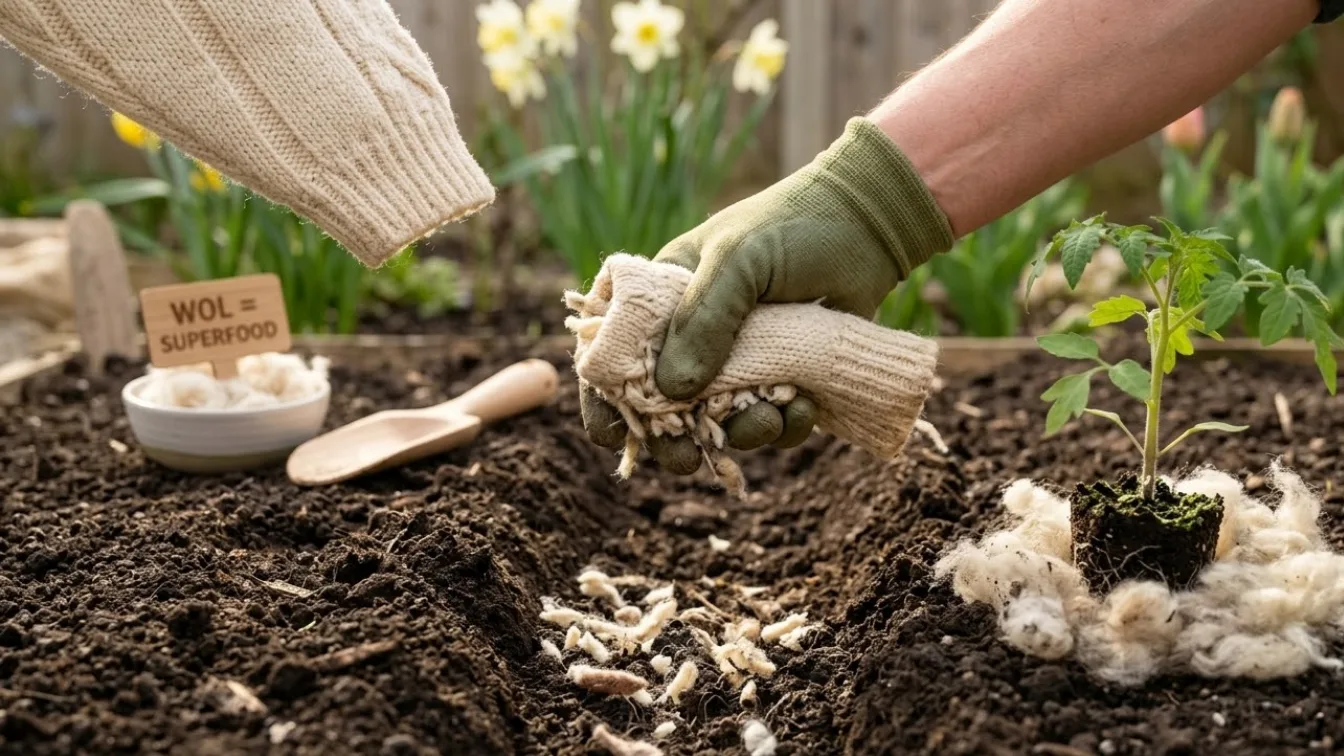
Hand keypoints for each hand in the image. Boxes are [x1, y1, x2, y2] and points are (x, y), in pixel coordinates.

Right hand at [582, 118, 952, 470]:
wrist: (870, 227)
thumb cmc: (792, 227)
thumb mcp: (739, 262)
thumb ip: (703, 321)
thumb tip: (671, 390)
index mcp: (662, 297)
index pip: (612, 349)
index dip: (603, 395)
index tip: (609, 435)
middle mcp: (693, 332)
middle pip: (661, 402)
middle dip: (671, 438)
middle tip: (684, 461)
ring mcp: (738, 358)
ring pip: (720, 419)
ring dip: (739, 434)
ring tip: (767, 421)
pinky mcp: (781, 377)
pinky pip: (771, 419)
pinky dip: (784, 425)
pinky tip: (803, 408)